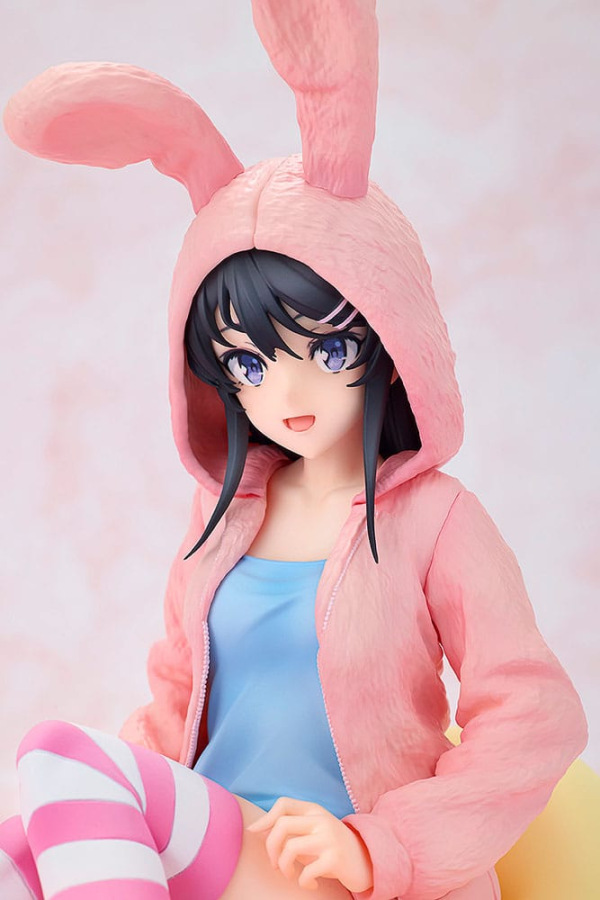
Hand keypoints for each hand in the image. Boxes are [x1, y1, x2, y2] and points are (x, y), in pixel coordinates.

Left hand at [247, 796, 372, 891]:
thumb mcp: (314, 830)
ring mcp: (329, 838)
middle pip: (282, 825)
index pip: (283, 804)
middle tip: (274, 864)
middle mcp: (321, 820)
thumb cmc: (332, 847)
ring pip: (290, 849)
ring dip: (284, 867)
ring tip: (291, 874)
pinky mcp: (335, 859)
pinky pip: (306, 871)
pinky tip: (310, 883)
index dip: (265, 818)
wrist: (367, 860)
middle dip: (270, 848)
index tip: (255, 833)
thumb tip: (257, 829)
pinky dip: (303, 882)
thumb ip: (293, 827)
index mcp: (314, 811)